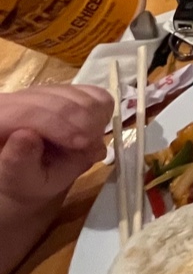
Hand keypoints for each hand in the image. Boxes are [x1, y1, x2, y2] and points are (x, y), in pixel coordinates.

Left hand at [0, 86, 111, 209]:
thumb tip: (27, 135)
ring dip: (95, 121)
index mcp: (0, 118)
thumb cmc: (24, 181)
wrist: (31, 174)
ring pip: (80, 94)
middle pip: (59, 98)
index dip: (57, 122)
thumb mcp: (19, 180)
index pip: (28, 110)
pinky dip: (101, 113)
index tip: (83, 143)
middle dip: (84, 121)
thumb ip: (19, 161)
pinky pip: (93, 93)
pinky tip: (94, 131)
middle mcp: (17, 98)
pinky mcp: (64, 92)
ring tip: (91, 145)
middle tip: (93, 150)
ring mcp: (42, 91)